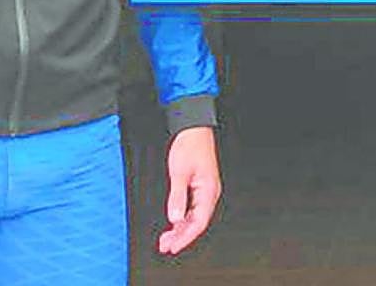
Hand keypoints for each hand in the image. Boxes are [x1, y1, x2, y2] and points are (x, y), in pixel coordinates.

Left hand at [159, 126, 221, 254]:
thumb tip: (174, 218)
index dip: (186, 237)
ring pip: (194, 216)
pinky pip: (192, 208)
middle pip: (197, 222)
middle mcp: (209, 193)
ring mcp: (205, 190)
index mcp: (209, 191)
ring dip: (180, 228)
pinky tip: (172, 223)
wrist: (193, 129)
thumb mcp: (179, 172)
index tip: (173, 247)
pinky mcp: (199, 186)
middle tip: (165, 246)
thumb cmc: (190, 146)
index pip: (199, 222)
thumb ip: (177, 196)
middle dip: (181, 236)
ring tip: (166, 238)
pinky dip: (181, 218)